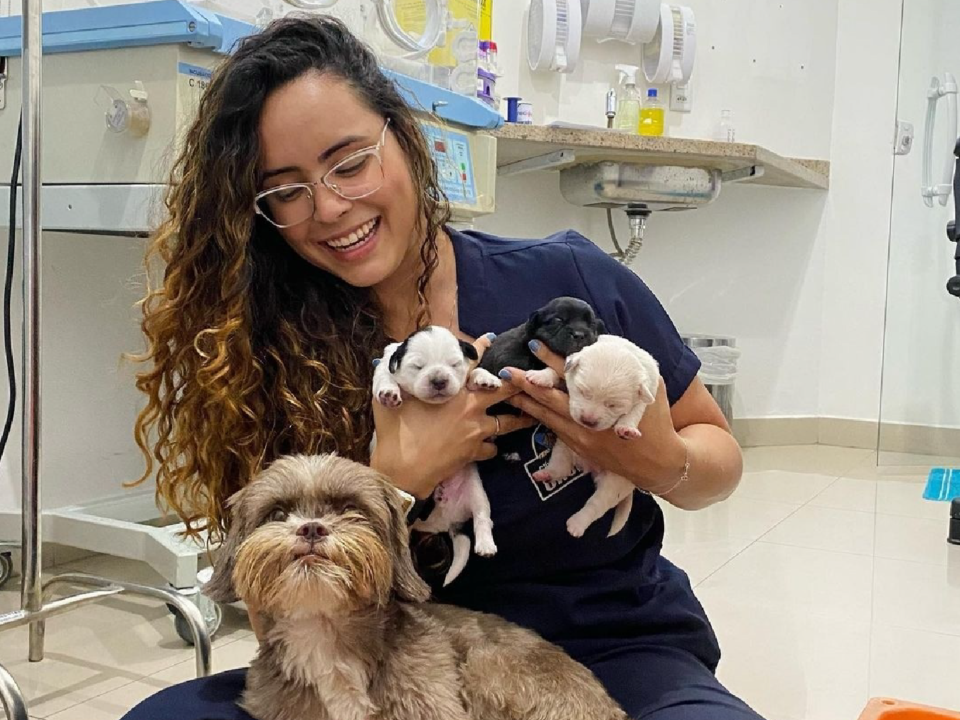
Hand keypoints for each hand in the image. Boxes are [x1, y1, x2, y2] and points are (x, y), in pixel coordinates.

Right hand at [371, 334, 536, 498]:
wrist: (402, 472)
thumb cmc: (395, 433)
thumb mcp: (388, 398)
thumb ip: (390, 378)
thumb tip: (383, 360)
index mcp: (452, 390)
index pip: (471, 364)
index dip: (481, 349)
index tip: (490, 338)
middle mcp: (470, 407)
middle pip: (503, 391)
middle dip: (517, 384)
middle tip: (530, 379)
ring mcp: (476, 431)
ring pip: (506, 423)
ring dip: (518, 419)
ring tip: (531, 416)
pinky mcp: (475, 452)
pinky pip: (492, 447)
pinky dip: (492, 445)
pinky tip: (491, 445)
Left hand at [501, 342, 686, 490]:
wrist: (658, 464)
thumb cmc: (656, 421)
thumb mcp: (650, 388)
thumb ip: (630, 366)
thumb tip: (606, 343)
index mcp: (604, 402)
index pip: (572, 377)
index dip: (551, 361)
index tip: (534, 346)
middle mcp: (587, 420)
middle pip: (550, 398)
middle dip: (526, 383)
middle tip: (505, 370)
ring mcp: (579, 436)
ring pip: (545, 415)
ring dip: (524, 401)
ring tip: (505, 387)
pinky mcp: (577, 447)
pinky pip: (552, 428)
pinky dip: (537, 415)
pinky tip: (523, 406)